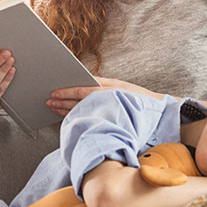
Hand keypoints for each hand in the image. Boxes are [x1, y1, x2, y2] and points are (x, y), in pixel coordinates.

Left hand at [47, 77, 164, 116]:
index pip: (83, 89)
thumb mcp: (120, 87)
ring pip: (84, 110)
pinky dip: (79, 118)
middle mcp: (109, 97)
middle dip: (62, 101)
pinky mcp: (113, 119)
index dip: (67, 92)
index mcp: (109, 86)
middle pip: (80, 100)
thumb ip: (102, 87)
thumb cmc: (137, 98)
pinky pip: (92, 119)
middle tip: (48, 102)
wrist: (159, 110)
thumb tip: (80, 87)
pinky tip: (69, 118)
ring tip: (53, 108)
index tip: (54, 93)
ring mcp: (110, 108)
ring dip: (67, 110)